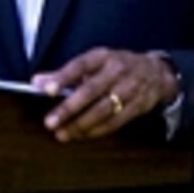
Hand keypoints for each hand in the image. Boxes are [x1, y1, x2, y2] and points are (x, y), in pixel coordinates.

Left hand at [31, 48, 177, 141]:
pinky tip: (81, 135)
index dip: (63, 77)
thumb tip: (37, 82)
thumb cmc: (116, 66)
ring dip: (80, 124)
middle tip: (50, 122)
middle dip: (68, 108)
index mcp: (102, 56)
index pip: (80, 65)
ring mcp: (129, 89)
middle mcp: (116, 70)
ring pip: (102, 110)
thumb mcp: (93, 62)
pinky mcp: (137, 106)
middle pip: (90, 91)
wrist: (156, 73)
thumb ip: (64, 73)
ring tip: (61, 134)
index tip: (46, 90)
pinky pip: (115, 122)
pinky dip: (96, 130)